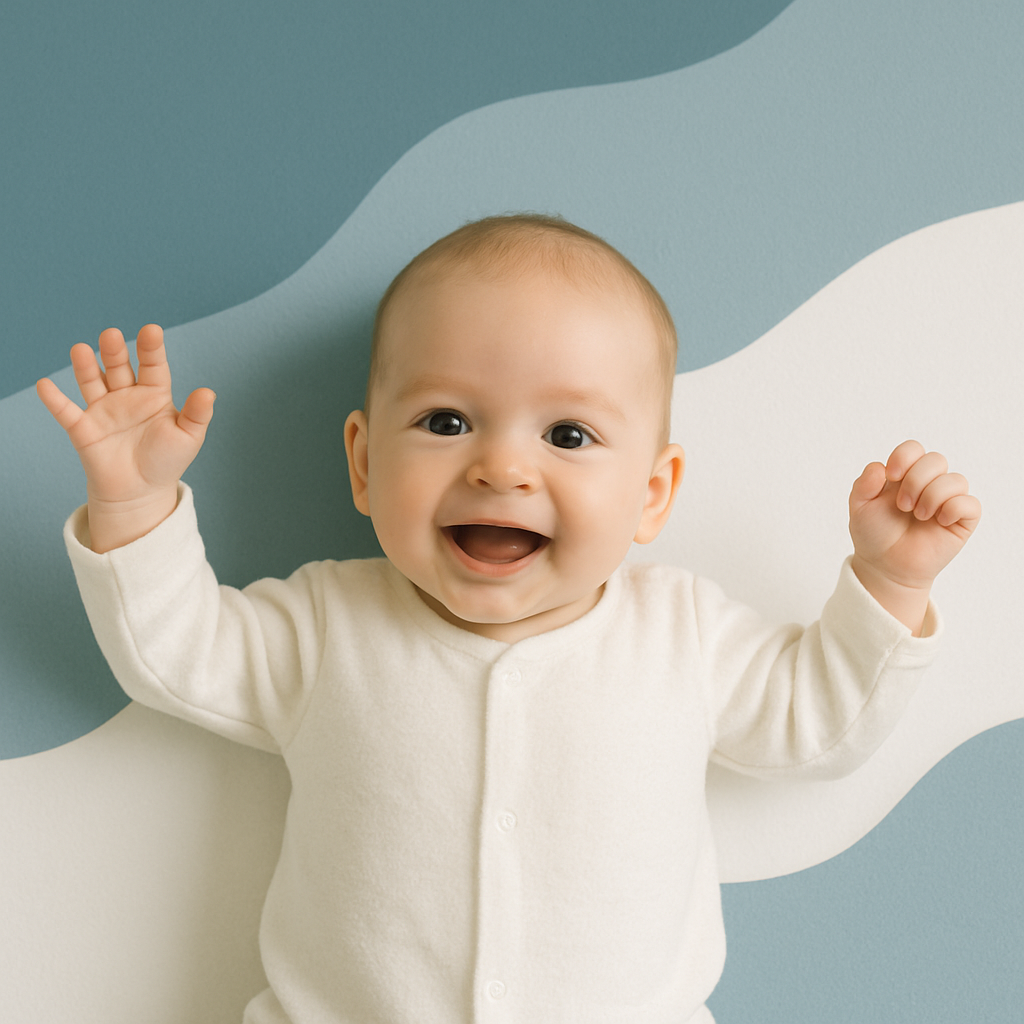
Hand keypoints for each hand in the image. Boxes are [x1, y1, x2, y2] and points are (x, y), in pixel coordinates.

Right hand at [37, 324, 214, 550]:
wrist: (141, 493)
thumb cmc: (166, 461)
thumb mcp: (188, 438)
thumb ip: (198, 415)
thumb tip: (209, 392)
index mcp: (154, 394)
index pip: (153, 366)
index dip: (151, 349)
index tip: (151, 331)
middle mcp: (127, 396)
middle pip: (119, 368)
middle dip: (115, 352)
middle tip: (111, 335)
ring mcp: (104, 410)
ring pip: (93, 382)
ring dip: (86, 367)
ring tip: (80, 349)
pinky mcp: (84, 429)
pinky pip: (67, 412)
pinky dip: (55, 400)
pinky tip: (45, 385)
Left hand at [848, 441, 979, 632]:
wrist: (885, 566)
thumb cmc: (874, 534)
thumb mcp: (860, 507)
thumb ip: (864, 484)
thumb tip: (879, 467)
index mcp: (904, 475)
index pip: (914, 449)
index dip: (905, 456)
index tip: (891, 476)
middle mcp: (929, 483)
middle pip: (936, 459)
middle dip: (916, 480)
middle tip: (902, 505)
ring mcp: (947, 500)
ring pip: (956, 480)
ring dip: (932, 496)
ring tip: (918, 515)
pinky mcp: (962, 520)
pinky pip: (970, 504)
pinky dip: (953, 508)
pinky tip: (938, 521)